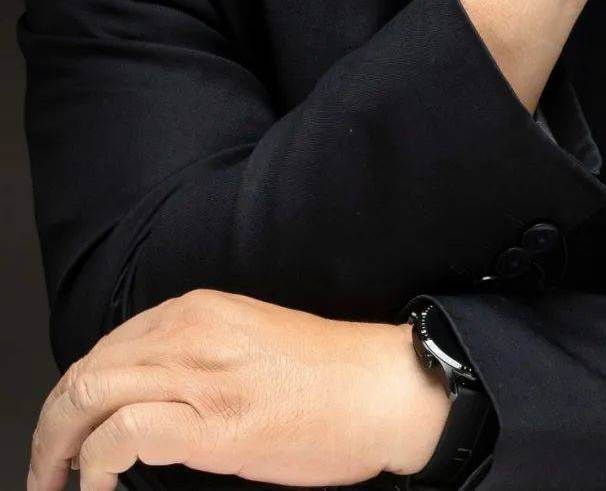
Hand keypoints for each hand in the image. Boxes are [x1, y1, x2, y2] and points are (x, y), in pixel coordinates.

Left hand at [26, 288, 440, 489]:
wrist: (382, 388)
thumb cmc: (326, 376)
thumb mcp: (248, 341)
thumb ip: (196, 352)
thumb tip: (143, 396)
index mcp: (200, 309)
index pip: (104, 348)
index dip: (71, 398)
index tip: (65, 438)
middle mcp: (192, 330)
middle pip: (84, 372)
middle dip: (49, 428)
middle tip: (46, 470)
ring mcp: (201, 375)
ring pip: (89, 396)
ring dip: (58, 449)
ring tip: (58, 483)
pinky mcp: (214, 423)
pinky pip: (123, 435)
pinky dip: (95, 465)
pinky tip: (97, 488)